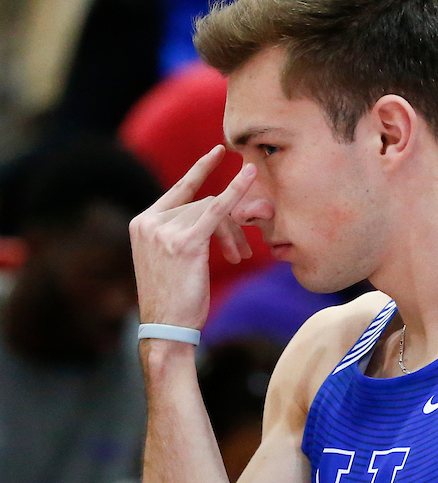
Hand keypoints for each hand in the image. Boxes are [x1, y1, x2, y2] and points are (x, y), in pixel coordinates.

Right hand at [129, 146, 254, 330]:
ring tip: (240, 257)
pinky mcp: (186, 242)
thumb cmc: (173, 302)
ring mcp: (165, 230)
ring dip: (233, 234)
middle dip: (229, 224)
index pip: (178, 191)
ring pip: (212, 213)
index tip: (218, 152)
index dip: (200, 170)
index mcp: (142, 224)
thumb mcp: (169, 262)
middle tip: (243, 250)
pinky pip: (216, 210)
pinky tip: (250, 175)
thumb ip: (181, 235)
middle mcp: (150, 222)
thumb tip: (214, 217)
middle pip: (201, 204)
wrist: (166, 330)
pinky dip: (235, 192)